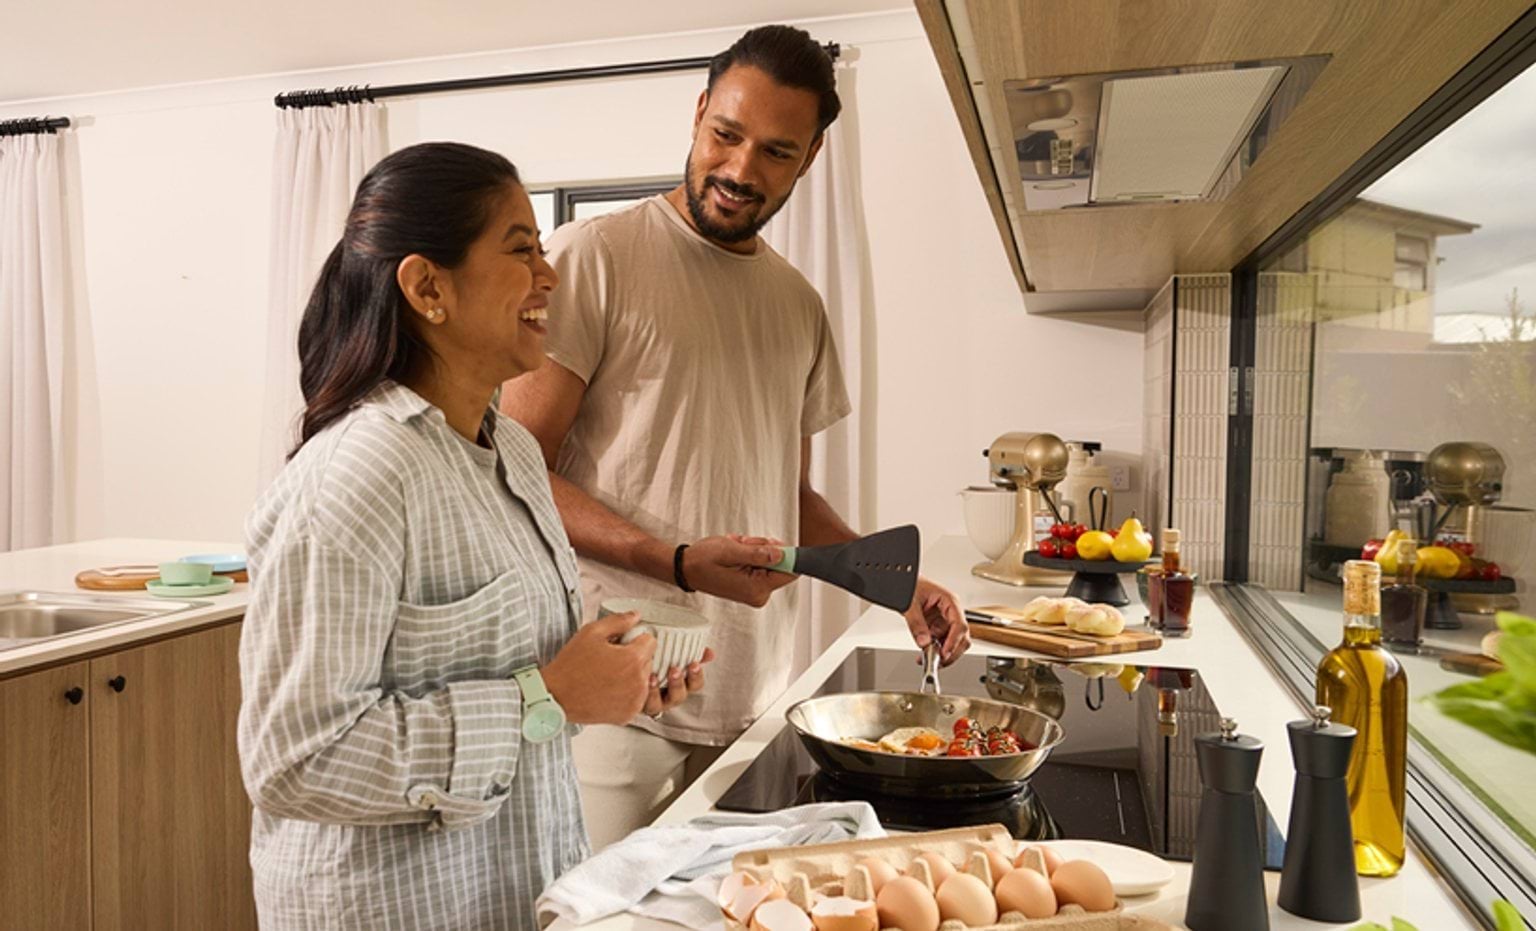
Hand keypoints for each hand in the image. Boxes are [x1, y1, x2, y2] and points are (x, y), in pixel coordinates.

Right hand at [541, 611, 654, 724]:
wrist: (555, 696)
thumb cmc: (570, 665)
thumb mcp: (591, 632)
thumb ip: (618, 621)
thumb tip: (635, 616)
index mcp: (633, 659)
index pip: (651, 641)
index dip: (635, 639)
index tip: (621, 644)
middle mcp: (639, 682)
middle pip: (648, 661)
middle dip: (634, 657)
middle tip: (610, 660)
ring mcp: (634, 701)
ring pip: (644, 681)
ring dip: (632, 676)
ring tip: (608, 676)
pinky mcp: (627, 715)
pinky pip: (636, 698)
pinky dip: (626, 694)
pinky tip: (608, 690)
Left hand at [641, 647, 715, 718]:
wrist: (633, 672)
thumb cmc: (659, 662)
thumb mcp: (678, 655)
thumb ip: (694, 652)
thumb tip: (710, 653)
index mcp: (681, 684)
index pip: (695, 684)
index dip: (696, 676)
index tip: (694, 664)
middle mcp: (668, 697)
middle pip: (678, 696)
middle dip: (677, 683)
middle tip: (675, 670)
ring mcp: (652, 702)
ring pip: (658, 704)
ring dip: (656, 691)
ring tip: (653, 677)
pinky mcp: (637, 704)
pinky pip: (640, 704)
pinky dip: (641, 694)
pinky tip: (640, 681)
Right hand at [681, 535, 795, 607]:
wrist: (686, 568)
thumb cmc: (702, 560)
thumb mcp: (730, 551)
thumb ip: (758, 553)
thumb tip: (782, 554)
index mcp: (756, 588)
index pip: (790, 572)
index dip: (786, 554)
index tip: (770, 544)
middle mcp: (759, 594)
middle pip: (780, 564)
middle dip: (764, 549)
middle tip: (743, 545)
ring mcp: (755, 591)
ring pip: (770, 560)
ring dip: (754, 549)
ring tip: (735, 549)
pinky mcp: (751, 586)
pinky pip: (761, 564)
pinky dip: (750, 554)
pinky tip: (735, 553)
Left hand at [904, 576, 970, 665]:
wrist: (902, 581)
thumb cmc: (910, 584)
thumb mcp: (910, 603)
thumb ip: (916, 623)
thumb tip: (923, 641)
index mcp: (950, 601)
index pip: (960, 625)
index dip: (954, 641)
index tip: (945, 653)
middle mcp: (950, 612)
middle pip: (962, 637)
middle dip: (951, 652)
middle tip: (938, 662)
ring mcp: (944, 621)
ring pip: (952, 643)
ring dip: (942, 654)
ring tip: (927, 659)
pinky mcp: (937, 627)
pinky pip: (940, 643)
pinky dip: (934, 652)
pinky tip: (924, 656)